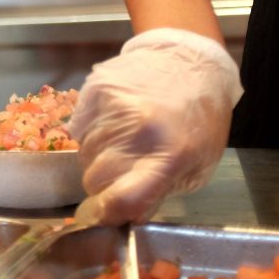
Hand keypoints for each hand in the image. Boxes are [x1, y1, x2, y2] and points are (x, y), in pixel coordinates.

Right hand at [70, 28, 241, 224]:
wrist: (189, 62)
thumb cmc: (200, 120)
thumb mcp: (197, 165)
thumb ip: (160, 191)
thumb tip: (125, 213)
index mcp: (170, 157)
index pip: (123, 198)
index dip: (106, 213)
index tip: (101, 216)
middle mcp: (138, 132)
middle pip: (95, 178)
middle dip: (101, 185)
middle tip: (117, 175)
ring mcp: (113, 108)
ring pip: (83, 153)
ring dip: (97, 157)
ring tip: (120, 143)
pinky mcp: (96, 90)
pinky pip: (78, 127)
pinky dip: (90, 133)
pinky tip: (113, 124)